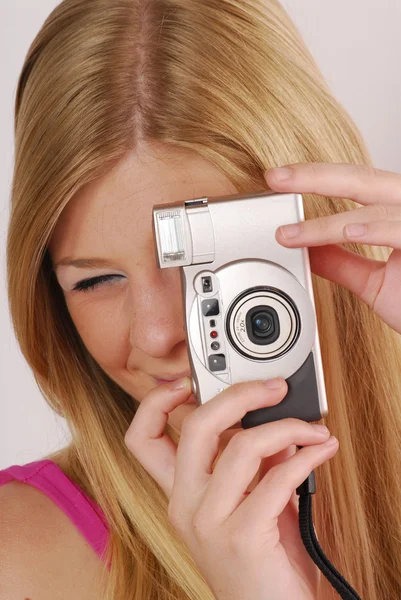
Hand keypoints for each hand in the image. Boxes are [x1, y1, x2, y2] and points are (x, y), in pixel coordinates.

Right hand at [124, 377, 338, 599]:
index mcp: (179, 493)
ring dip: (288, 427)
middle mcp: (185, 505)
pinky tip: (322, 452)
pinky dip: (308, 456)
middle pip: (197, 427)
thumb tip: (275, 422)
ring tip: (313, 429)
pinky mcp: (242, 537)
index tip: (185, 381)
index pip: (141, 439)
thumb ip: (253, 463)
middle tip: (272, 388)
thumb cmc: (259, 562)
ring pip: (244, 446)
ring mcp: (210, 522)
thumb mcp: (246, 503)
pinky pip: (278, 477)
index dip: (155, 402)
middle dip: (239, 395)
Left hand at [265, 162, 400, 334]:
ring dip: (327, 222)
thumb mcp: (375, 283)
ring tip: (289, 232)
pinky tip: (344, 231)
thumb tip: (307, 249)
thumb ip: (343, 263)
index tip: (279, 181)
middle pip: (362, 178)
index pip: (356, 185)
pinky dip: (370, 228)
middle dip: (314, 176)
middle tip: (274, 177)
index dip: (317, 179)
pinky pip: (397, 227)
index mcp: (399, 211)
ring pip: (374, 204)